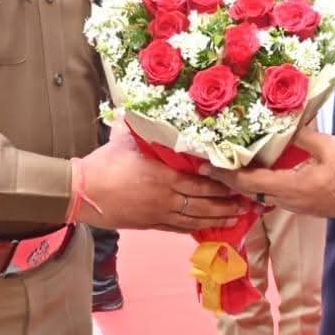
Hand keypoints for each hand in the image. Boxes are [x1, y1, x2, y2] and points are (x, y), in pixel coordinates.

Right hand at [74, 124, 245, 232]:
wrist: (83, 191)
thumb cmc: (104, 163)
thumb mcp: (127, 138)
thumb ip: (145, 127)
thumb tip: (151, 106)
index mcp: (164, 174)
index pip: (202, 180)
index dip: (223, 182)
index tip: (241, 180)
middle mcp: (167, 196)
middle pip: (205, 202)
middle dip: (229, 203)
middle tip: (250, 202)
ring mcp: (159, 213)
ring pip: (196, 218)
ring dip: (218, 218)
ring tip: (237, 218)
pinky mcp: (151, 224)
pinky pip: (179, 228)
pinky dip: (196, 228)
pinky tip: (208, 227)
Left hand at [213, 128, 334, 219]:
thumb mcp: (327, 147)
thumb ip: (302, 135)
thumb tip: (282, 122)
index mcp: (290, 187)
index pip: (249, 182)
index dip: (226, 174)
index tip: (207, 166)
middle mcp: (288, 201)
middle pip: (250, 192)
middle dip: (228, 179)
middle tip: (209, 167)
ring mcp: (296, 206)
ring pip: (262, 196)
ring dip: (244, 183)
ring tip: (229, 168)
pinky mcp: (304, 206)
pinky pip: (274, 197)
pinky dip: (260, 186)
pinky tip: (258, 175)